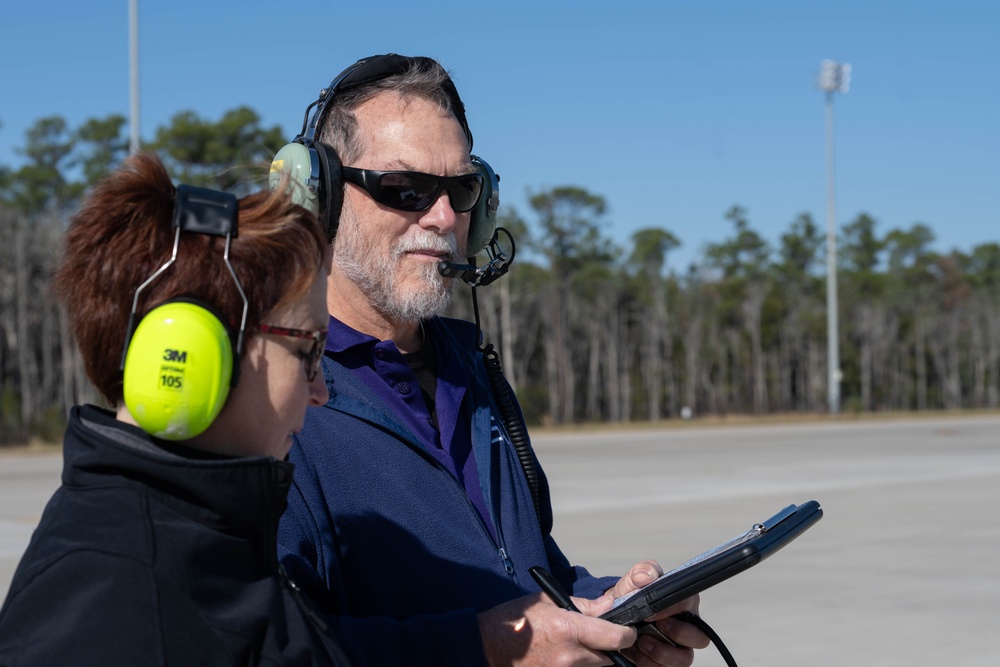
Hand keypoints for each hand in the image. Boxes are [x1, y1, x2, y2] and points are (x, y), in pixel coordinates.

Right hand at [478, 592, 636, 666]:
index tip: (626, 631)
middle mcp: (569, 656)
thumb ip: (582, 606)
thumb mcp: (547, 603)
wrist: (485, 647)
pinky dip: (578, 666)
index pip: (616, 637)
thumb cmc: (513, 622)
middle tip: (599, 639)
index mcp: (568, 629)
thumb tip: (608, 607)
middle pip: (610, 659)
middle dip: (609, 649)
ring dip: (593, 660)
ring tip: (574, 647)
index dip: (626, 634)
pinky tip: (564, 657)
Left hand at [601, 561, 709, 666]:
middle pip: (700, 637)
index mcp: (683, 602)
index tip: (650, 611)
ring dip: (662, 652)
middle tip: (653, 627)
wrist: (615, 620)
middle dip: (676, 634)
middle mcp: (687, 626)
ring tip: (642, 642)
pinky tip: (636, 653)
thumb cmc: (631, 599)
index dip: (671, 609)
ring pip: (685, 658)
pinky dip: (650, 663)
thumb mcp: (632, 582)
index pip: (689, 603)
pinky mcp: (668, 662)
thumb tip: (646, 577)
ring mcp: (679, 647)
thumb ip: (640, 573)